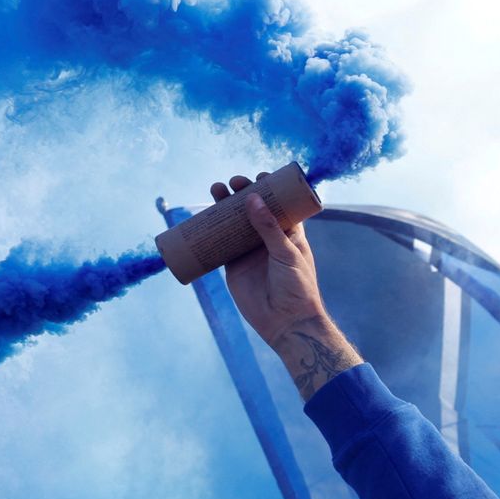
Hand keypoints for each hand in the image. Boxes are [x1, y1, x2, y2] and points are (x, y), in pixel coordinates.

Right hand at [212, 175, 330, 344]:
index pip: (279, 204)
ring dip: (225, 205)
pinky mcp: (234, 264)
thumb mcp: (286, 253)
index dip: (269, 189)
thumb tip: (252, 198)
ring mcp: (250, 250)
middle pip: (253, 209)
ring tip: (216, 189)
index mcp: (289, 232)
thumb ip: (269, 228)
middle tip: (234, 182)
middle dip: (243, 192)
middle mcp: (269, 238)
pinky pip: (220, 243)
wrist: (286, 321)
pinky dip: (211, 230)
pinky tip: (203, 216)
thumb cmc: (296, 286)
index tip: (260, 176)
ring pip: (234, 222)